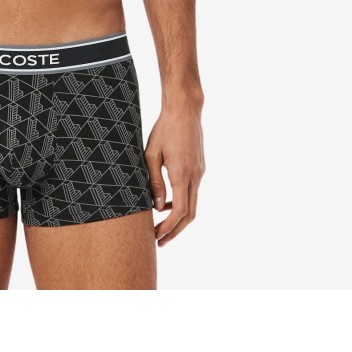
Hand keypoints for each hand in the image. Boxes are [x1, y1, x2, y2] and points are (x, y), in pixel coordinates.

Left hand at [145, 102, 204, 245]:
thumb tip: (157, 207)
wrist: (185, 110)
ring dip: (178, 218)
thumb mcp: (151, 154)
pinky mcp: (200, 168)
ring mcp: (200, 172)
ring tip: (160, 227)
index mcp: (182, 173)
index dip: (169, 227)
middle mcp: (195, 176)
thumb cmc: (164, 129)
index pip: (180, 211)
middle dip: (175, 230)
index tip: (157, 236)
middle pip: (190, 214)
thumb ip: (154, 182)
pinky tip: (166, 203)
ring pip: (193, 204)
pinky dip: (181, 203)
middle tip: (159, 241)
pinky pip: (192, 192)